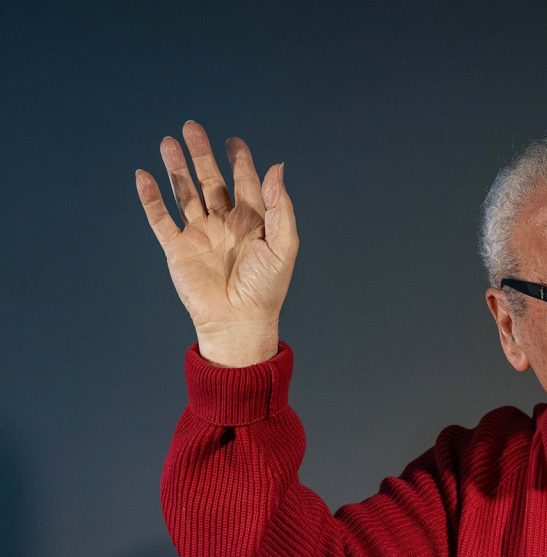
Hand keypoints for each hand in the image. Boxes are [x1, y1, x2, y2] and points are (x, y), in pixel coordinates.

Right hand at [136, 120, 297, 366]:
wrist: (238, 321)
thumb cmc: (266, 289)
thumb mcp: (283, 245)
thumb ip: (280, 206)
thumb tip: (276, 167)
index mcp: (252, 223)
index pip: (245, 184)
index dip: (240, 161)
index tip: (234, 141)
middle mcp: (224, 225)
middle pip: (210, 181)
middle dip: (202, 155)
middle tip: (192, 128)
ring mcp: (199, 235)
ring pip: (185, 193)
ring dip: (176, 169)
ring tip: (168, 143)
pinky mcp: (177, 249)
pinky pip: (161, 219)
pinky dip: (152, 198)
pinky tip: (145, 176)